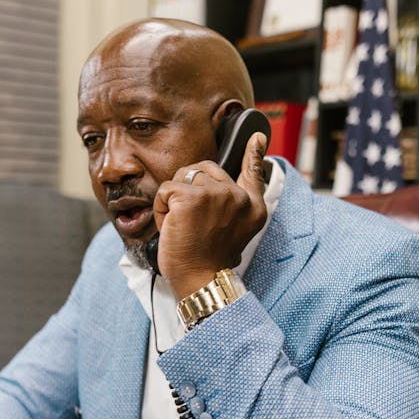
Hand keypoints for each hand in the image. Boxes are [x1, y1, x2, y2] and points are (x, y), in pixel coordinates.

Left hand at [152, 132, 268, 297]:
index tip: (256, 138)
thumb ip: (233, 206)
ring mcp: (216, 194)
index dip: (253, 154)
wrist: (201, 280)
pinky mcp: (191, 197)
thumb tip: (221, 185)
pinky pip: (165, 191)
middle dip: (189, 190)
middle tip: (193, 223)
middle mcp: (238, 196)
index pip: (253, 172)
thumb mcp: (233, 232)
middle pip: (204, 170)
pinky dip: (161, 210)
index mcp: (252, 206)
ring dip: (173, 203)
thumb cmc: (209, 260)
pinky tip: (172, 228)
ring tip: (183, 227)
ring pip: (181, 179)